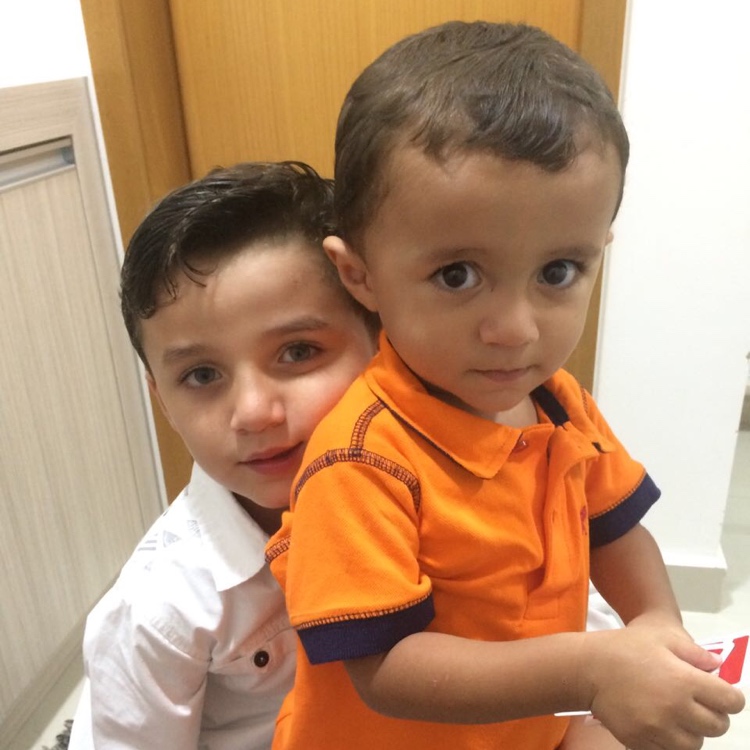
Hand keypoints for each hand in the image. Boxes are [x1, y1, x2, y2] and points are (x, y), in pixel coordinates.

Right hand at [583, 623, 745, 749]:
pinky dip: (671, 741)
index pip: (731, 702)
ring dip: (693, 730)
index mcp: (684, 680)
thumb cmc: (626, 647)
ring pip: (696, 743)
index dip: (730, 697)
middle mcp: (675, 709)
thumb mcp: (661, 637)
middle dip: (713, 714)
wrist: (588, 668)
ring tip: (677, 714)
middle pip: (717, 726)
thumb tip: (717, 666)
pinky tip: (661, 723)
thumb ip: (694, 652)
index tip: (719, 692)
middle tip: (697, 701)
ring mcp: (658, 729)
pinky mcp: (642, 743)